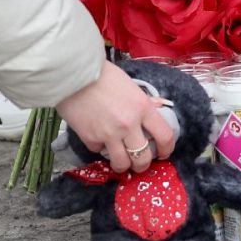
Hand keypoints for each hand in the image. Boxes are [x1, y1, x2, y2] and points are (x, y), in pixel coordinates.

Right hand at [58, 62, 176, 173]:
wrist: (73, 75)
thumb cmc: (103, 75)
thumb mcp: (131, 86)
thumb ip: (144, 102)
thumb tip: (157, 108)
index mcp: (143, 108)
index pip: (165, 136)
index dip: (167, 149)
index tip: (163, 153)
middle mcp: (129, 124)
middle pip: (143, 158)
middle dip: (143, 164)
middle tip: (139, 163)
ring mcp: (109, 134)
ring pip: (122, 164)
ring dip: (123, 166)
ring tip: (120, 162)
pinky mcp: (90, 139)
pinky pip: (99, 151)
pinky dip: (100, 148)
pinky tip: (98, 139)